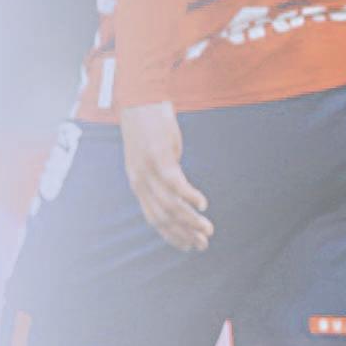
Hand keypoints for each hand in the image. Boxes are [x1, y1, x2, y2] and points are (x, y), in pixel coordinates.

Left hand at [121, 101, 212, 251]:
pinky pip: (175, 183)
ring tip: (207, 230)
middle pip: (162, 217)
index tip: (189, 246)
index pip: (154, 218)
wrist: (139, 100)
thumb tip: (180, 186)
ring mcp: (148, 170)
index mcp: (139, 183)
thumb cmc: (151, 126)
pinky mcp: (159, 156)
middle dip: (184, 234)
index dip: (172, 235)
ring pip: (170, 204)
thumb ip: (165, 172)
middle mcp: (140, 181)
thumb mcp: (156, 154)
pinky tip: (202, 204)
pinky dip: (189, 196)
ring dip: (190, 220)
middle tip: (202, 245)